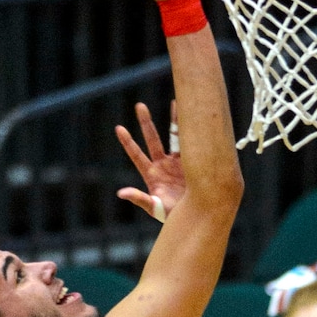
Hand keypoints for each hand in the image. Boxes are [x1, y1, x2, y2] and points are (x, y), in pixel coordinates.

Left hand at [115, 101, 185, 220]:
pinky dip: (192, 129)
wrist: (197, 214)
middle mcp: (163, 164)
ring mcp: (177, 161)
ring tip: (175, 101)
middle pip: (152, 139)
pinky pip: (191, 142)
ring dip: (173, 120)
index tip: (119, 128)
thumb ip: (139, 198)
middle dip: (146, 122)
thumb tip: (121, 193)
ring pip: (174, 136)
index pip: (137, 155)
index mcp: (152, 174)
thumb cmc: (174, 215)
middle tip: (140, 105)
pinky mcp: (192, 161)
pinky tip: (193, 115)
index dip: (128, 142)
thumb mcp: (155, 207)